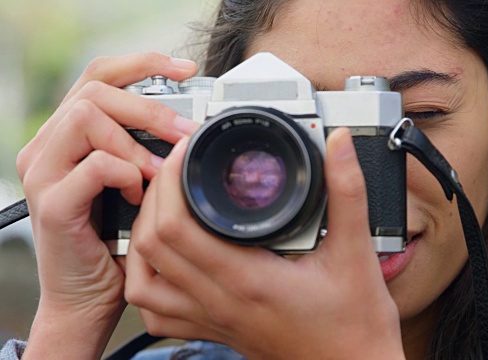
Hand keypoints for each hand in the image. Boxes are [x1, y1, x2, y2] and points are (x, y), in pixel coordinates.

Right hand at [16, 52, 198, 358]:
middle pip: (95, 90)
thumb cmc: (116, 241)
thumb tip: (186, 123)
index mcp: (69, 136)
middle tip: (185, 131)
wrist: (90, 297)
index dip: (143, 65)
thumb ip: (145, 149)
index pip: (99, 77)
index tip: (186, 71)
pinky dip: (126, 174)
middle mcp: (47, 146)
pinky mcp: (52, 203)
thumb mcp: (135, 183)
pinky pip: (95, 165)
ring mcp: (43, 173)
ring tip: (157, 172)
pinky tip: (138, 196)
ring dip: (135, 142)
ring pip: (87, 117)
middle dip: (150, 107)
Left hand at [125, 128, 404, 358]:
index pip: (176, 227)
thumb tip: (339, 145)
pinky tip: (166, 260)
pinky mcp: (214, 330)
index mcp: (248, 280)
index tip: (187, 153)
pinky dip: (149, 279)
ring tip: (163, 207)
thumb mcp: (356, 252)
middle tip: (178, 169)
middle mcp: (220, 302)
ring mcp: (212, 320)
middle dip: (155, 196)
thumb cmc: (355, 324)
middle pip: (151, 245)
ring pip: (143, 281)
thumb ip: (347, 192)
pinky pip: (158, 311)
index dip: (171, 181)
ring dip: (142, 237)